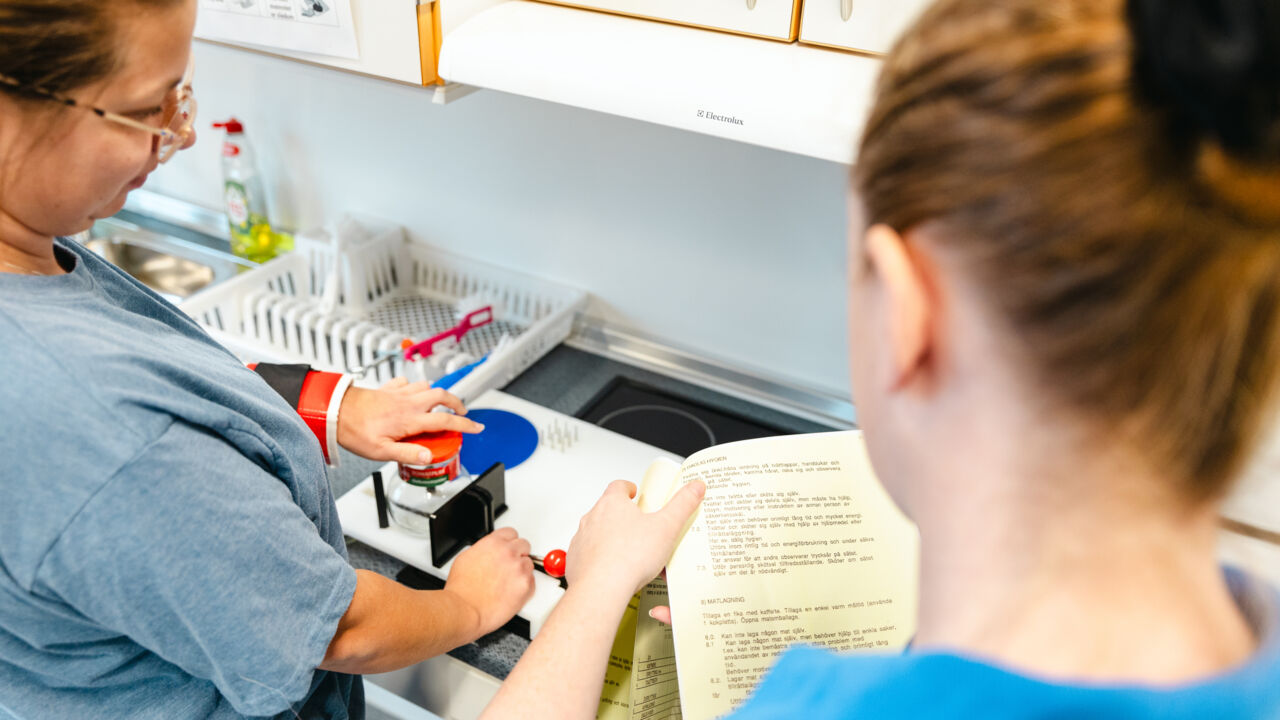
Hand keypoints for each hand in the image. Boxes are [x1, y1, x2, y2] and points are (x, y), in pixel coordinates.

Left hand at [337, 378, 483, 462]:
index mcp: (410, 419)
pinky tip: (410, 395)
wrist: (334, 410)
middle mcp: (408, 403)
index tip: (476, 428)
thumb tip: (429, 457)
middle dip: (456, 403)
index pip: (446, 420)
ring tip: (438, 405)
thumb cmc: (355, 430)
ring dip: (436, 394)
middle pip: (442, 395)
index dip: (465, 424)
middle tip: (461, 413)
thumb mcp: (381, 451)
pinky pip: (407, 383)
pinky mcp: (387, 388)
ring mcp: (398, 393)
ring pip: (426, 386)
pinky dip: (414, 387)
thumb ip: (408, 454)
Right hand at [444, 527, 535, 635]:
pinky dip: (524, 586)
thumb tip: (489, 552)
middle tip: (510, 565)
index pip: (511, 533)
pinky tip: (511, 591)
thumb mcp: (466, 557)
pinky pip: (532, 581)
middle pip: (524, 545)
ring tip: (507, 582)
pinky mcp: (526, 586)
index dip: (509, 542)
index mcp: (494, 543)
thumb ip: (483, 550)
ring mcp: (519, 569)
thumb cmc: (462, 589)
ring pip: (529, 564)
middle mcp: (509, 553)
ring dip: (521, 571)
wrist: (464, 609)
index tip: (509, 547)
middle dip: (518, 554)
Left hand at [566, 479, 705, 602]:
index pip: (618, 486)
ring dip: (610, 538)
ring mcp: (582, 538)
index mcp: (612, 504)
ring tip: (630, 552)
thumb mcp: (666, 527)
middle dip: (622, 516)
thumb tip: (694, 487)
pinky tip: (615, 570)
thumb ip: (682, 505)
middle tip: (638, 525)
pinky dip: (600, 559)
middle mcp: (593, 518)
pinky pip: (588, 554)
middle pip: (607, 509)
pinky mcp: (576, 559)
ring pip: (597, 533)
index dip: (628, 488)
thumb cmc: (629, 558)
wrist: (601, 588)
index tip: (634, 492)